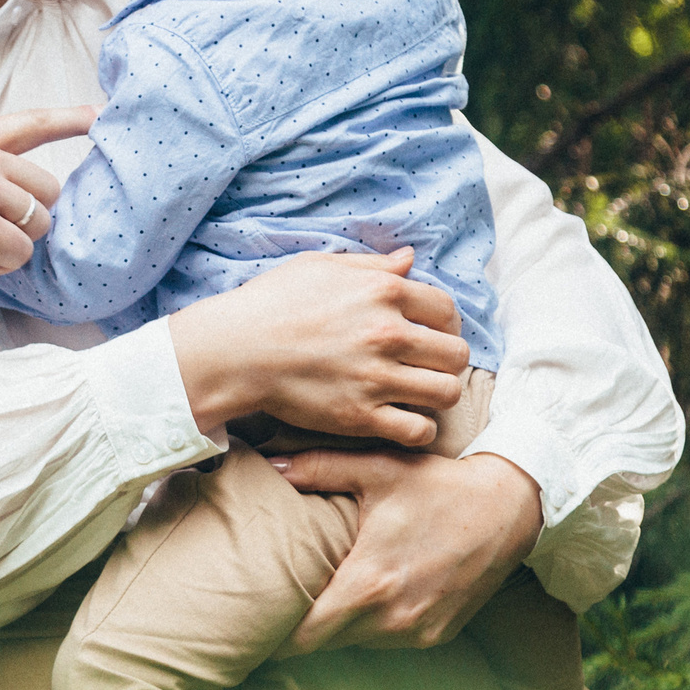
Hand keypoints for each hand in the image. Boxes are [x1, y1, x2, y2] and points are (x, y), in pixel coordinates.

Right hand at [163, 249, 471, 443]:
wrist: (233, 351)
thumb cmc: (271, 303)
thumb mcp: (321, 267)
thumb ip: (372, 265)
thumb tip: (410, 259)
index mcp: (382, 292)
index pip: (447, 309)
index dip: (445, 323)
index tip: (432, 333)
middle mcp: (387, 333)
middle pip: (456, 354)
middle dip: (447, 359)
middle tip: (428, 365)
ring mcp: (376, 378)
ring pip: (447, 392)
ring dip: (438, 393)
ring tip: (419, 393)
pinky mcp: (360, 416)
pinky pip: (418, 430)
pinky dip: (418, 429)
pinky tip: (402, 419)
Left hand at [274, 449, 541, 652]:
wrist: (510, 507)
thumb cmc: (438, 485)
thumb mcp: (378, 468)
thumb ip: (318, 467)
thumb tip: (268, 464)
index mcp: (369, 582)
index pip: (303, 634)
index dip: (274, 630)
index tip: (254, 615)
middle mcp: (393, 618)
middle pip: (322, 643)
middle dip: (296, 629)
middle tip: (272, 605)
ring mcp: (417, 631)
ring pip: (353, 642)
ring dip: (334, 625)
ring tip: (315, 596)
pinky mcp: (436, 635)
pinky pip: (386, 639)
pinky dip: (370, 623)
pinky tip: (365, 595)